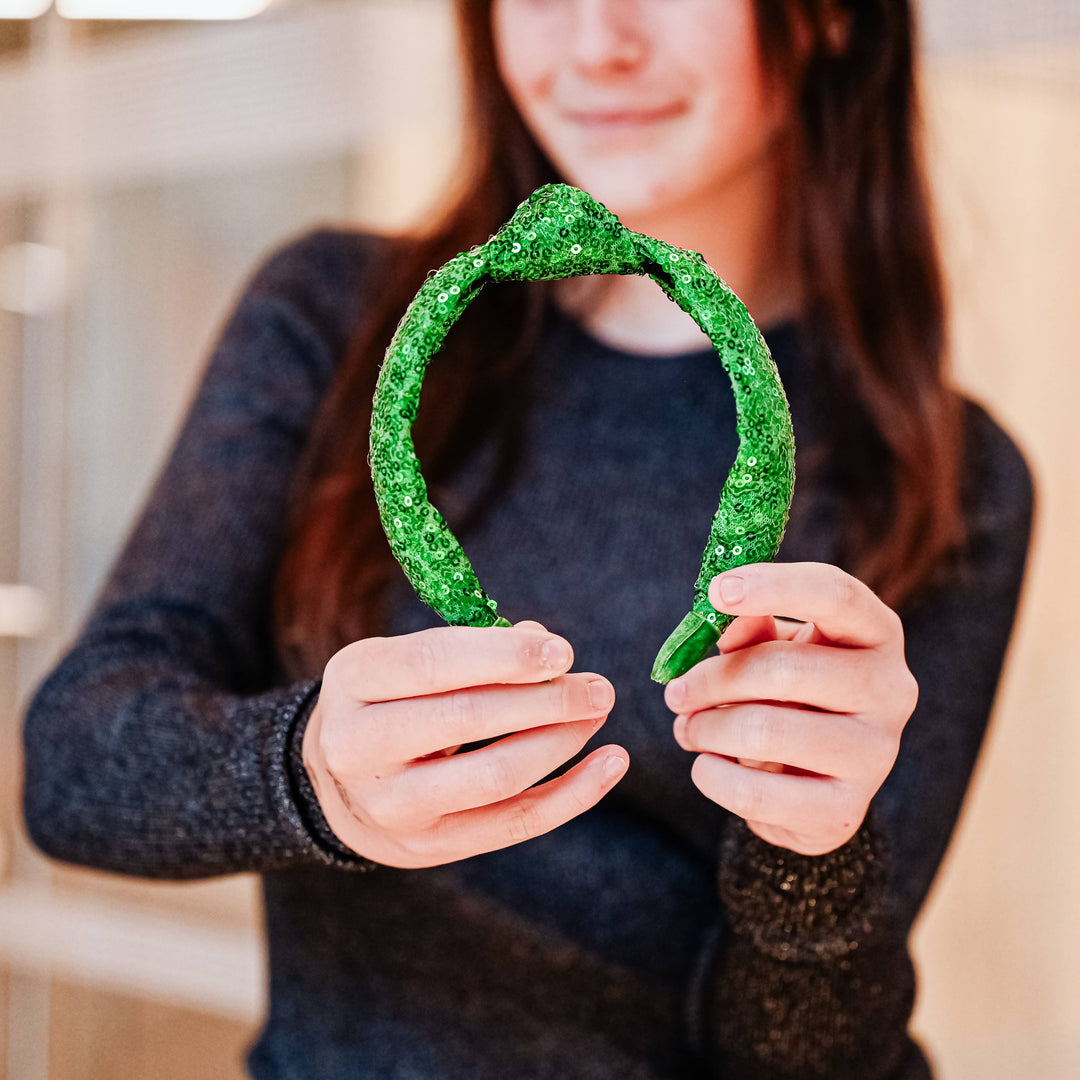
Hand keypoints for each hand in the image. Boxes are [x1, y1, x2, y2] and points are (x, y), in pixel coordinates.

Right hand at [302, 620, 626, 868]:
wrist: (337, 786)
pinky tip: (610, 764)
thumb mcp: (404, 660)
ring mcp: (393, 805)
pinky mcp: (430, 846)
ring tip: (597, 714)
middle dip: (545, 699)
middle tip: (598, 687)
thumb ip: (471, 647)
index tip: (562, 650)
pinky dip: (572, 794)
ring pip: (494, 775)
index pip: (431, 664)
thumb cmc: (390, 701)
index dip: (503, 656)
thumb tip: (545, 647)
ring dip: (560, 741)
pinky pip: (514, 822)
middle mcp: (359, 746)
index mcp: (353, 681)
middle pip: (466, 718)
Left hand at [663, 562, 918, 855]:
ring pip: (763, 732)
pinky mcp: (844, 811)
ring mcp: (875, 755)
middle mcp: (891, 691)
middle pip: (784, 669)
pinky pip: (754, 794)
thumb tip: (728, 615)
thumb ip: (751, 626)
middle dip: (712, 680)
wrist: (812, 778)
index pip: (837, 595)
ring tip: (689, 728)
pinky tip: (708, 765)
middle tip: (675, 693)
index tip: (716, 590)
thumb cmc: (789, 690)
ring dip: (705, 728)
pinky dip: (712, 776)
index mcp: (876, 633)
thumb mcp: (775, 646)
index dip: (775, 586)